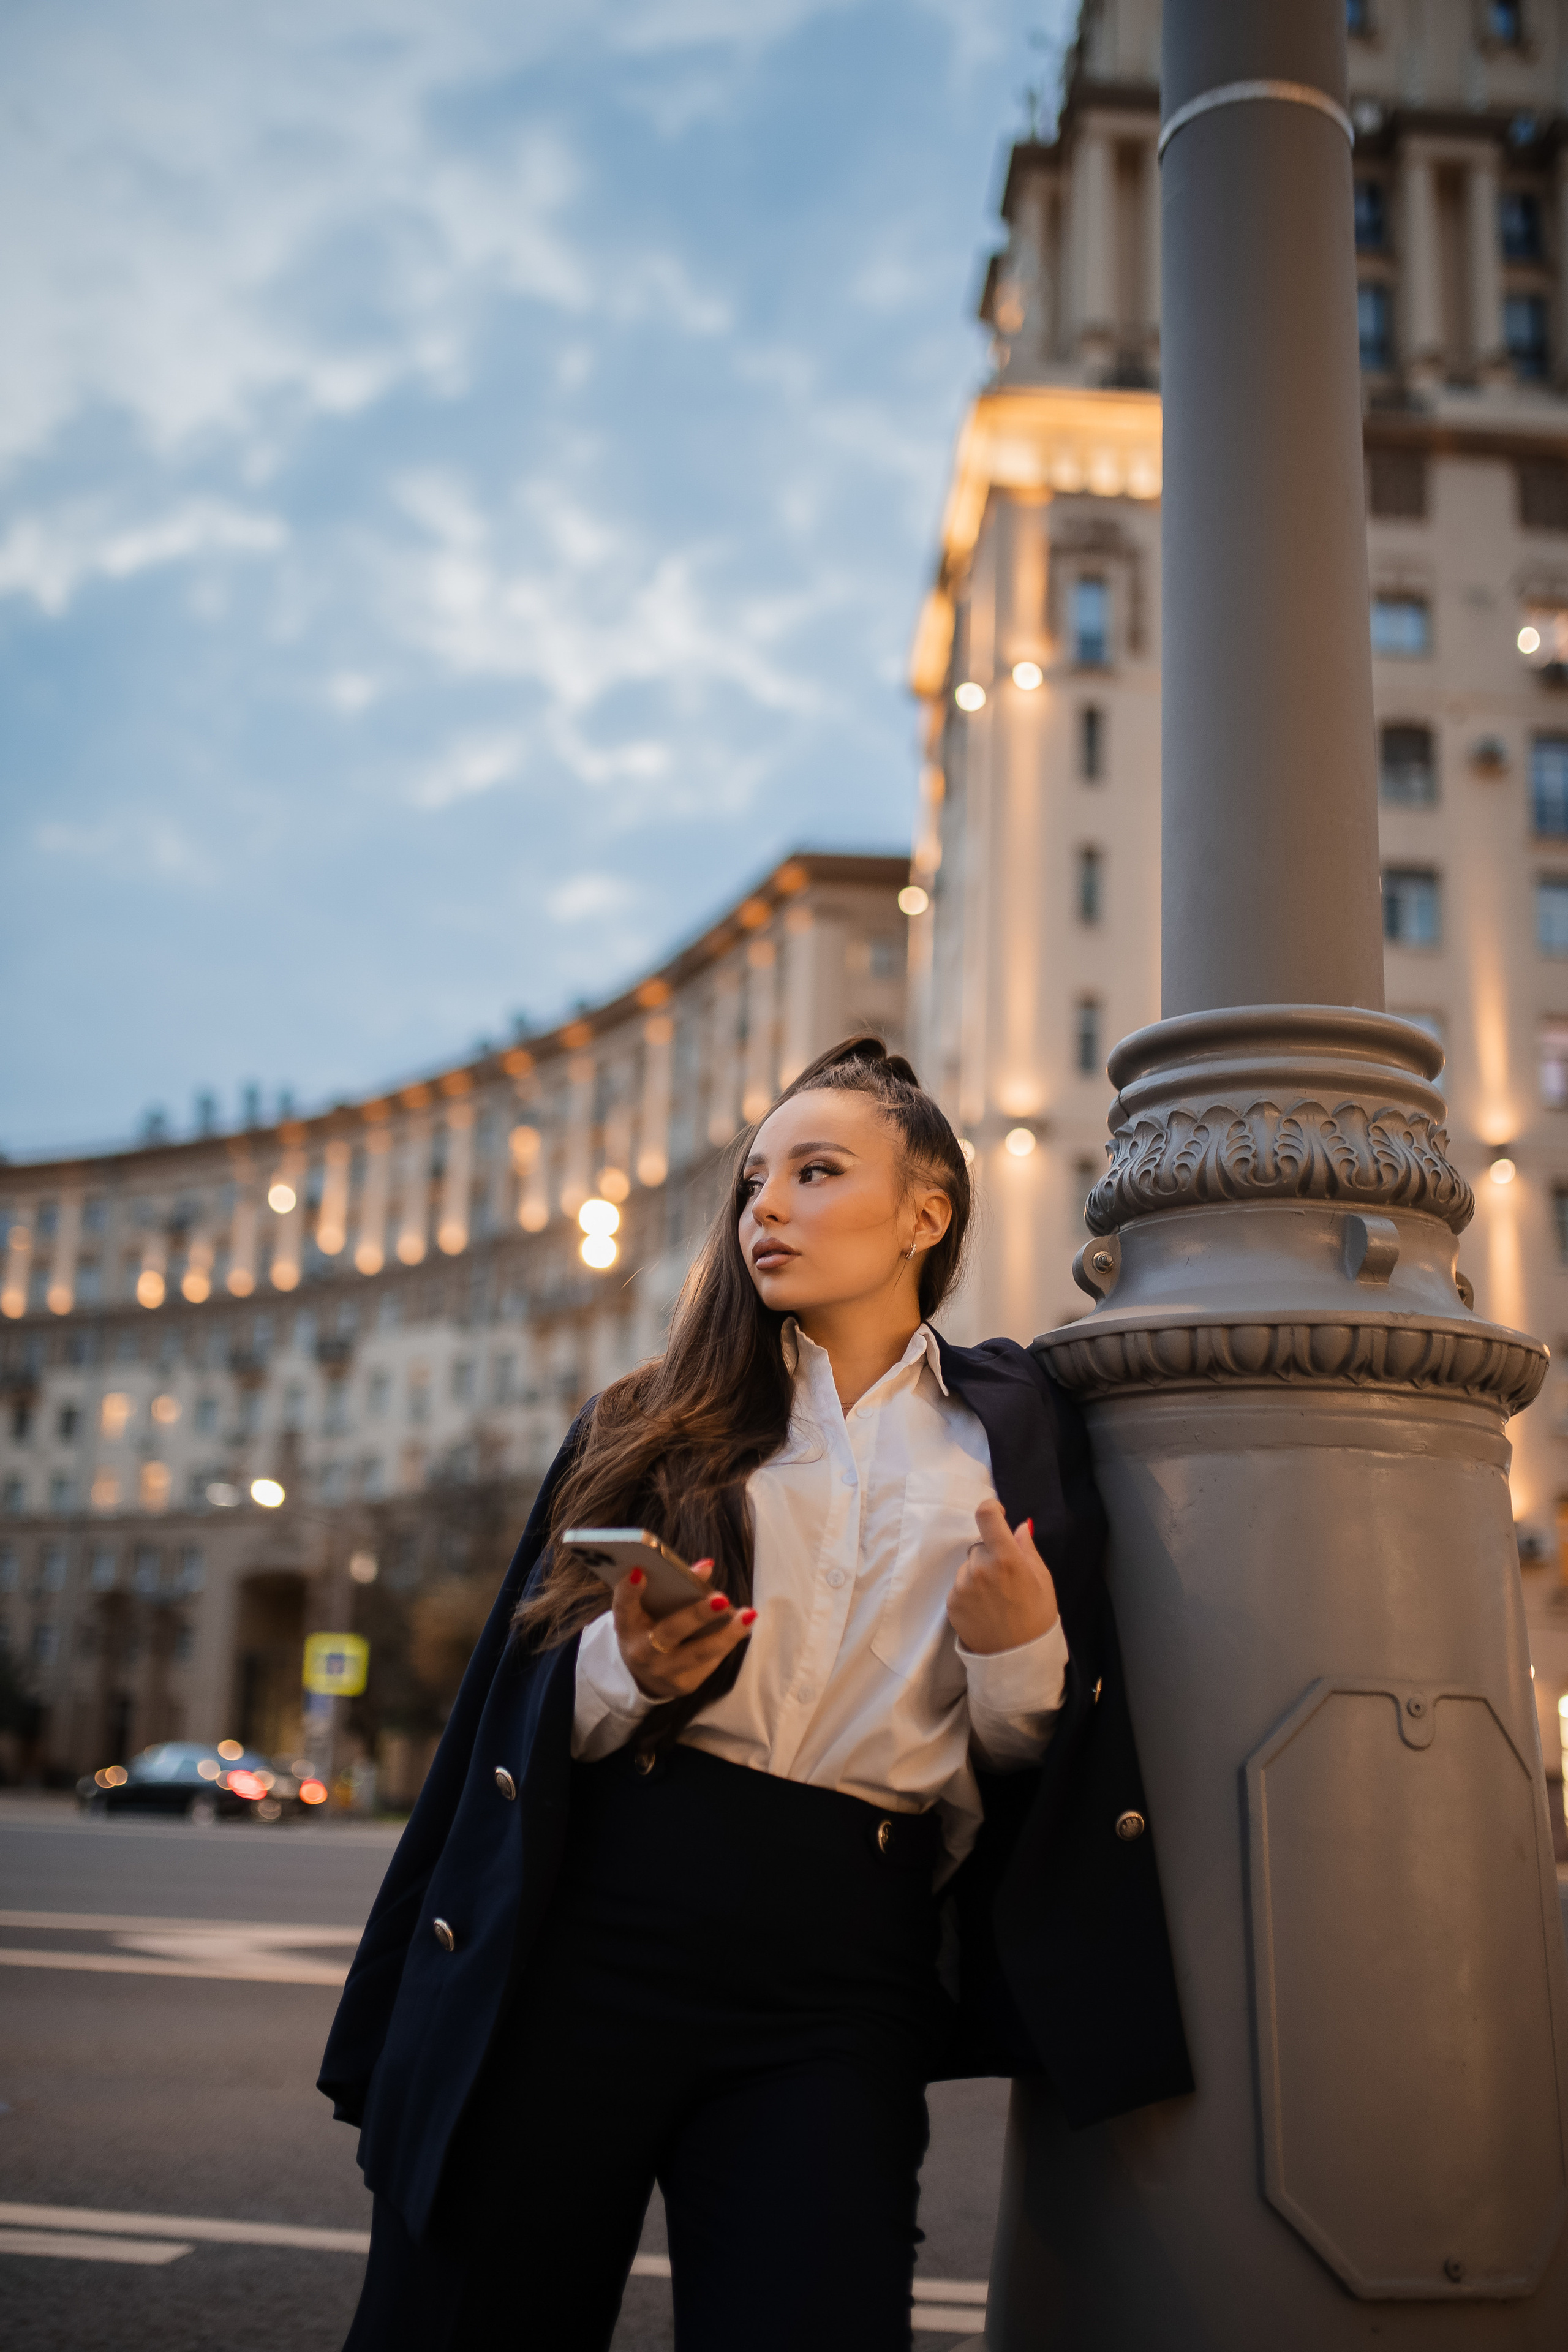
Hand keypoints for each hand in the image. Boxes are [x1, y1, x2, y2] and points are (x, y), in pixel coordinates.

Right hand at [613, 1558, 757, 1699]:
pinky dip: (727, 1642)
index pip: (623, 1609)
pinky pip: (710, 1661)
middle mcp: (642, 1652)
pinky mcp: (684, 1684)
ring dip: (726, 1634)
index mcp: (628, 1627)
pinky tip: (742, 1627)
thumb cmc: (651, 1628)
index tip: (639, 1572)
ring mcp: (663, 1671)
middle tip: (721, 1599)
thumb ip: (673, 1586)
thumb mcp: (650, 1609)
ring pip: (698, 1652)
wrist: (645, 1676)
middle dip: (697, 1615)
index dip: (628, 1592)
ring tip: (748, 1615)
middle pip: (670, 1632)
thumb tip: (706, 1568)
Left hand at [946, 1499, 1059, 1656]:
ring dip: (978, 1573)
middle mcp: (980, 1568)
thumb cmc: (1036, 1617)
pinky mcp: (952, 1602)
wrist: (1017, 1658)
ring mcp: (963, 1586)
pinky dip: (969, 1591)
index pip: (986, 1515)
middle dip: (990, 1554)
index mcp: (1005, 1558)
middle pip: (979, 1546)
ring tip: (995, 1598)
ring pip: (968, 1566)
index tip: (996, 1513)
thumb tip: (1019, 1526)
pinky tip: (985, 1607)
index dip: (991, 1508)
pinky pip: (959, 1584)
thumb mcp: (1042, 1580)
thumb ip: (1027, 1549)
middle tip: (1005, 1578)